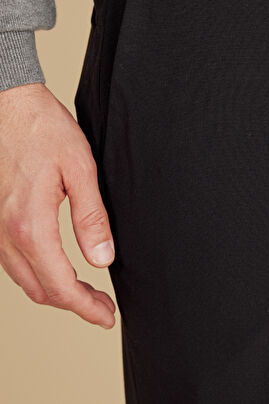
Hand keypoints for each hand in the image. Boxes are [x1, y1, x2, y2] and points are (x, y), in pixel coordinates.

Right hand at [0, 82, 115, 328]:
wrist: (8, 106)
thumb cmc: (44, 130)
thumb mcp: (80, 168)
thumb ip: (91, 216)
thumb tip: (102, 258)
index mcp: (31, 225)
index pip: (61, 285)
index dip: (86, 307)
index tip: (106, 316)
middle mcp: (7, 233)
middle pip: (41, 290)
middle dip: (74, 305)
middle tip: (102, 308)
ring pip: (24, 280)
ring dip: (55, 292)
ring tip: (85, 293)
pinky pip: (13, 262)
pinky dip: (37, 274)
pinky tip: (56, 268)